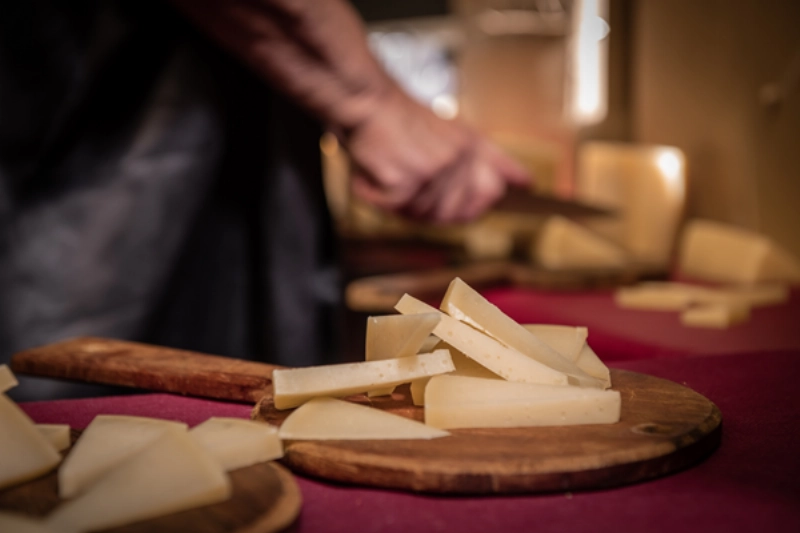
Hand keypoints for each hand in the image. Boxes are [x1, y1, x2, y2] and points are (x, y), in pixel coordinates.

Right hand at [343, 89, 530, 222]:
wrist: (366, 100)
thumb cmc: (403, 118)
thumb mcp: (458, 132)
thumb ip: (493, 160)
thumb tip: (527, 183)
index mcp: (474, 148)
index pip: (491, 192)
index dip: (472, 203)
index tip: (445, 193)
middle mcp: (459, 161)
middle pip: (450, 214)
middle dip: (425, 205)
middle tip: (406, 177)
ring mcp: (434, 173)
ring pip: (419, 215)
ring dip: (397, 201)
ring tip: (389, 169)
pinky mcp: (406, 183)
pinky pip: (392, 209)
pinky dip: (374, 195)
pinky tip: (374, 172)